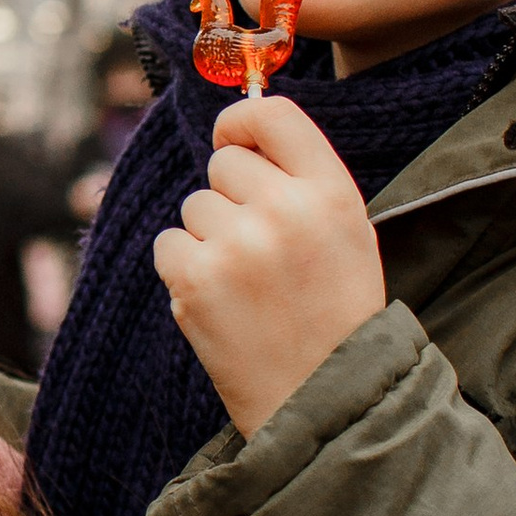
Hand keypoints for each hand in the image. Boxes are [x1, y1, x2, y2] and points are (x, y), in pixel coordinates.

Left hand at [152, 92, 386, 439]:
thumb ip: (300, 178)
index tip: (231, 139)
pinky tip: (223, 304)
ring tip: (249, 287)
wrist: (324, 401)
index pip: (271, 113)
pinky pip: (168, 244)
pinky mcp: (193, 280)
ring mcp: (236, 245)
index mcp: (332, 192)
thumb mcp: (347, 233)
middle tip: (261, 250)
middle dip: (231, 197)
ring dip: (210, 239)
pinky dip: (185, 271)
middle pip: (223, 163)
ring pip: (194, 207)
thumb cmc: (335, 314)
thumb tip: (234, 132)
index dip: (240, 121)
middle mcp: (284, 209)